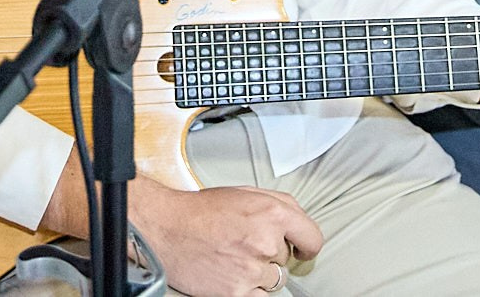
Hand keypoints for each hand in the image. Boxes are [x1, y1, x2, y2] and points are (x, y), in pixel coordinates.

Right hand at [132, 178, 321, 296]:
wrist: (167, 228)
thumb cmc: (202, 210)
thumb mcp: (245, 193)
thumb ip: (278, 204)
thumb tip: (297, 221)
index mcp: (272, 213)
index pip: (312, 237)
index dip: (308, 245)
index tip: (303, 250)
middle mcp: (266, 241)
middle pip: (286, 258)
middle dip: (270, 253)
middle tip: (245, 244)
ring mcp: (252, 269)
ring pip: (274, 279)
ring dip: (260, 272)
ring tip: (236, 258)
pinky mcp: (237, 292)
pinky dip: (250, 289)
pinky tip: (234, 275)